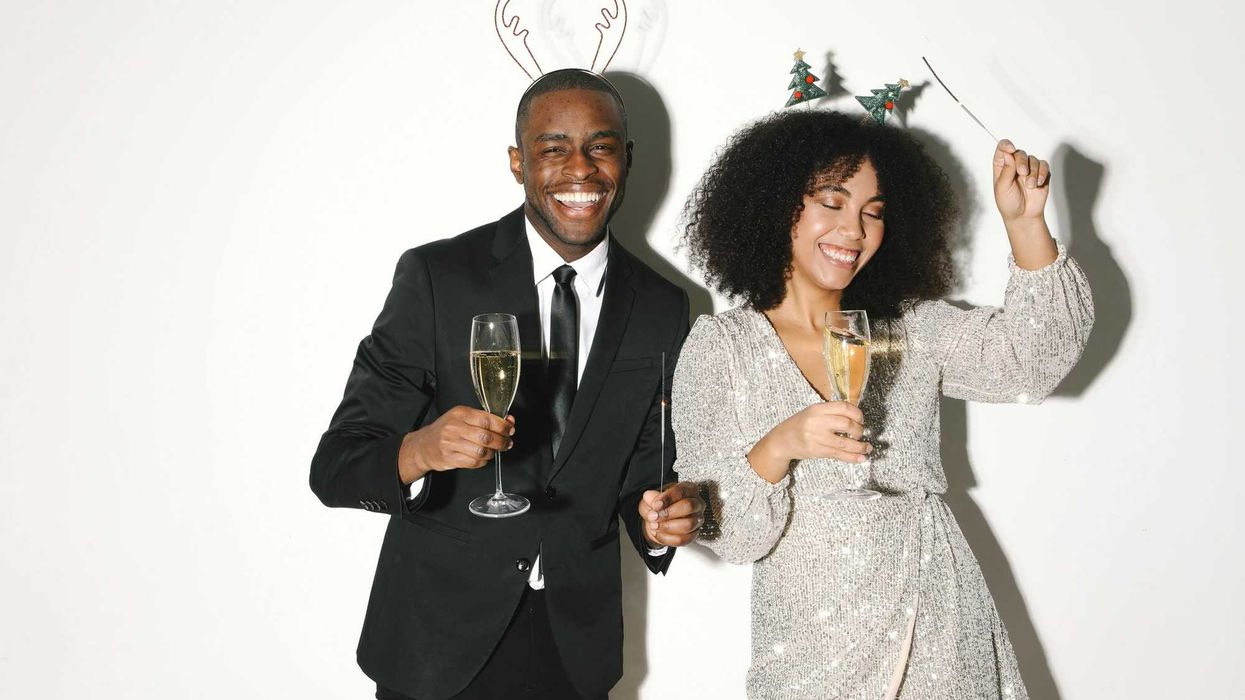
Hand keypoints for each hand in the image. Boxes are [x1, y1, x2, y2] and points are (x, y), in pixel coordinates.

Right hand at [398, 406, 514, 483]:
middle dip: (502, 441)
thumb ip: (485, 418)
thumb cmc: (446, 429)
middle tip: (507, 443)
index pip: (487, 420)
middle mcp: (454, 427)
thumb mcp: (462, 417)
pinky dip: (483, 461)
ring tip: (494, 450)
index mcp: (460, 413)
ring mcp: (451, 444)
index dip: (503, 426)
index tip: (510, 429)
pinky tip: (483, 457)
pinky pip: (474, 462)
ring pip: (481, 451)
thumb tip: (509, 421)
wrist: (423, 445)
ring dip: (493, 452)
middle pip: (486, 437)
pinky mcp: (450, 458)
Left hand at [639, 482, 704, 547]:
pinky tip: (657, 533)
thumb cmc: (660, 505)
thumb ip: (651, 497)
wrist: (658, 519)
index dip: (668, 498)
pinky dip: (667, 538)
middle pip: (689, 507)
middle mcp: (697, 504)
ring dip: (667, 527)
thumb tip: (652, 500)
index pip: (682, 491)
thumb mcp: (651, 497)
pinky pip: (682, 539)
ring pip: (687, 525)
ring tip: (654, 525)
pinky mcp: (693, 535)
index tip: (656, 505)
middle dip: (668, 513)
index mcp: (689, 489)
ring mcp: (697, 520)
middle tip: (654, 516)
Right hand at [748, 401, 870, 482]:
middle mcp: (817, 422)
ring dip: (859, 447)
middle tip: (861, 433)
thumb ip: (831, 413)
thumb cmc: (799, 425)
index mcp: (817, 409)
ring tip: (867, 448)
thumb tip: (855, 418)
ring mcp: (816, 437)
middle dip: (859, 430)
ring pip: (844, 443)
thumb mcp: (812, 412)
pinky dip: (852, 457)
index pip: (843, 407)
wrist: (781, 440)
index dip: (857, 413)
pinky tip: (861, 458)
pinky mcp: (816, 451)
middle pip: (846, 424)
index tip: (861, 419)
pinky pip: (838, 454)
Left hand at [993, 139, 1050, 221]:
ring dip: (1033, 172)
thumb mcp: (1002, 188)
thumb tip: (1007, 153)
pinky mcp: (1041, 173)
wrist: (1023, 216)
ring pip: (1033, 159)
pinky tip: (1038, 183)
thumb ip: (1006, 170)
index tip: (1011, 149)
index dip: (1006, 145)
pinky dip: (1042, 173)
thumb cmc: (1008, 203)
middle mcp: (1015, 165)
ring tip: (1030, 186)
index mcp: (1002, 167)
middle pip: (1020, 153)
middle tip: (1022, 173)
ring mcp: (1029, 168)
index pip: (1002, 149)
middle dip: (1022, 162)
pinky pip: (1044, 165)